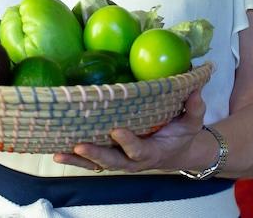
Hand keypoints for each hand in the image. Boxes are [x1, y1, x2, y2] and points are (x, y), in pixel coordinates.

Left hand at [53, 90, 205, 172]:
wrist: (177, 152)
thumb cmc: (182, 134)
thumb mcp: (193, 122)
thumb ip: (194, 108)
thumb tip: (195, 89)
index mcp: (152, 152)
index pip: (139, 150)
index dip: (128, 143)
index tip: (117, 131)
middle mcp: (133, 160)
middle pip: (113, 161)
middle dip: (96, 154)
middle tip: (79, 144)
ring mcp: (120, 160)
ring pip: (97, 163)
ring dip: (78, 159)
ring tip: (59, 152)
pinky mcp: (111, 156)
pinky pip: (91, 160)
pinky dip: (75, 157)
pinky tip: (58, 151)